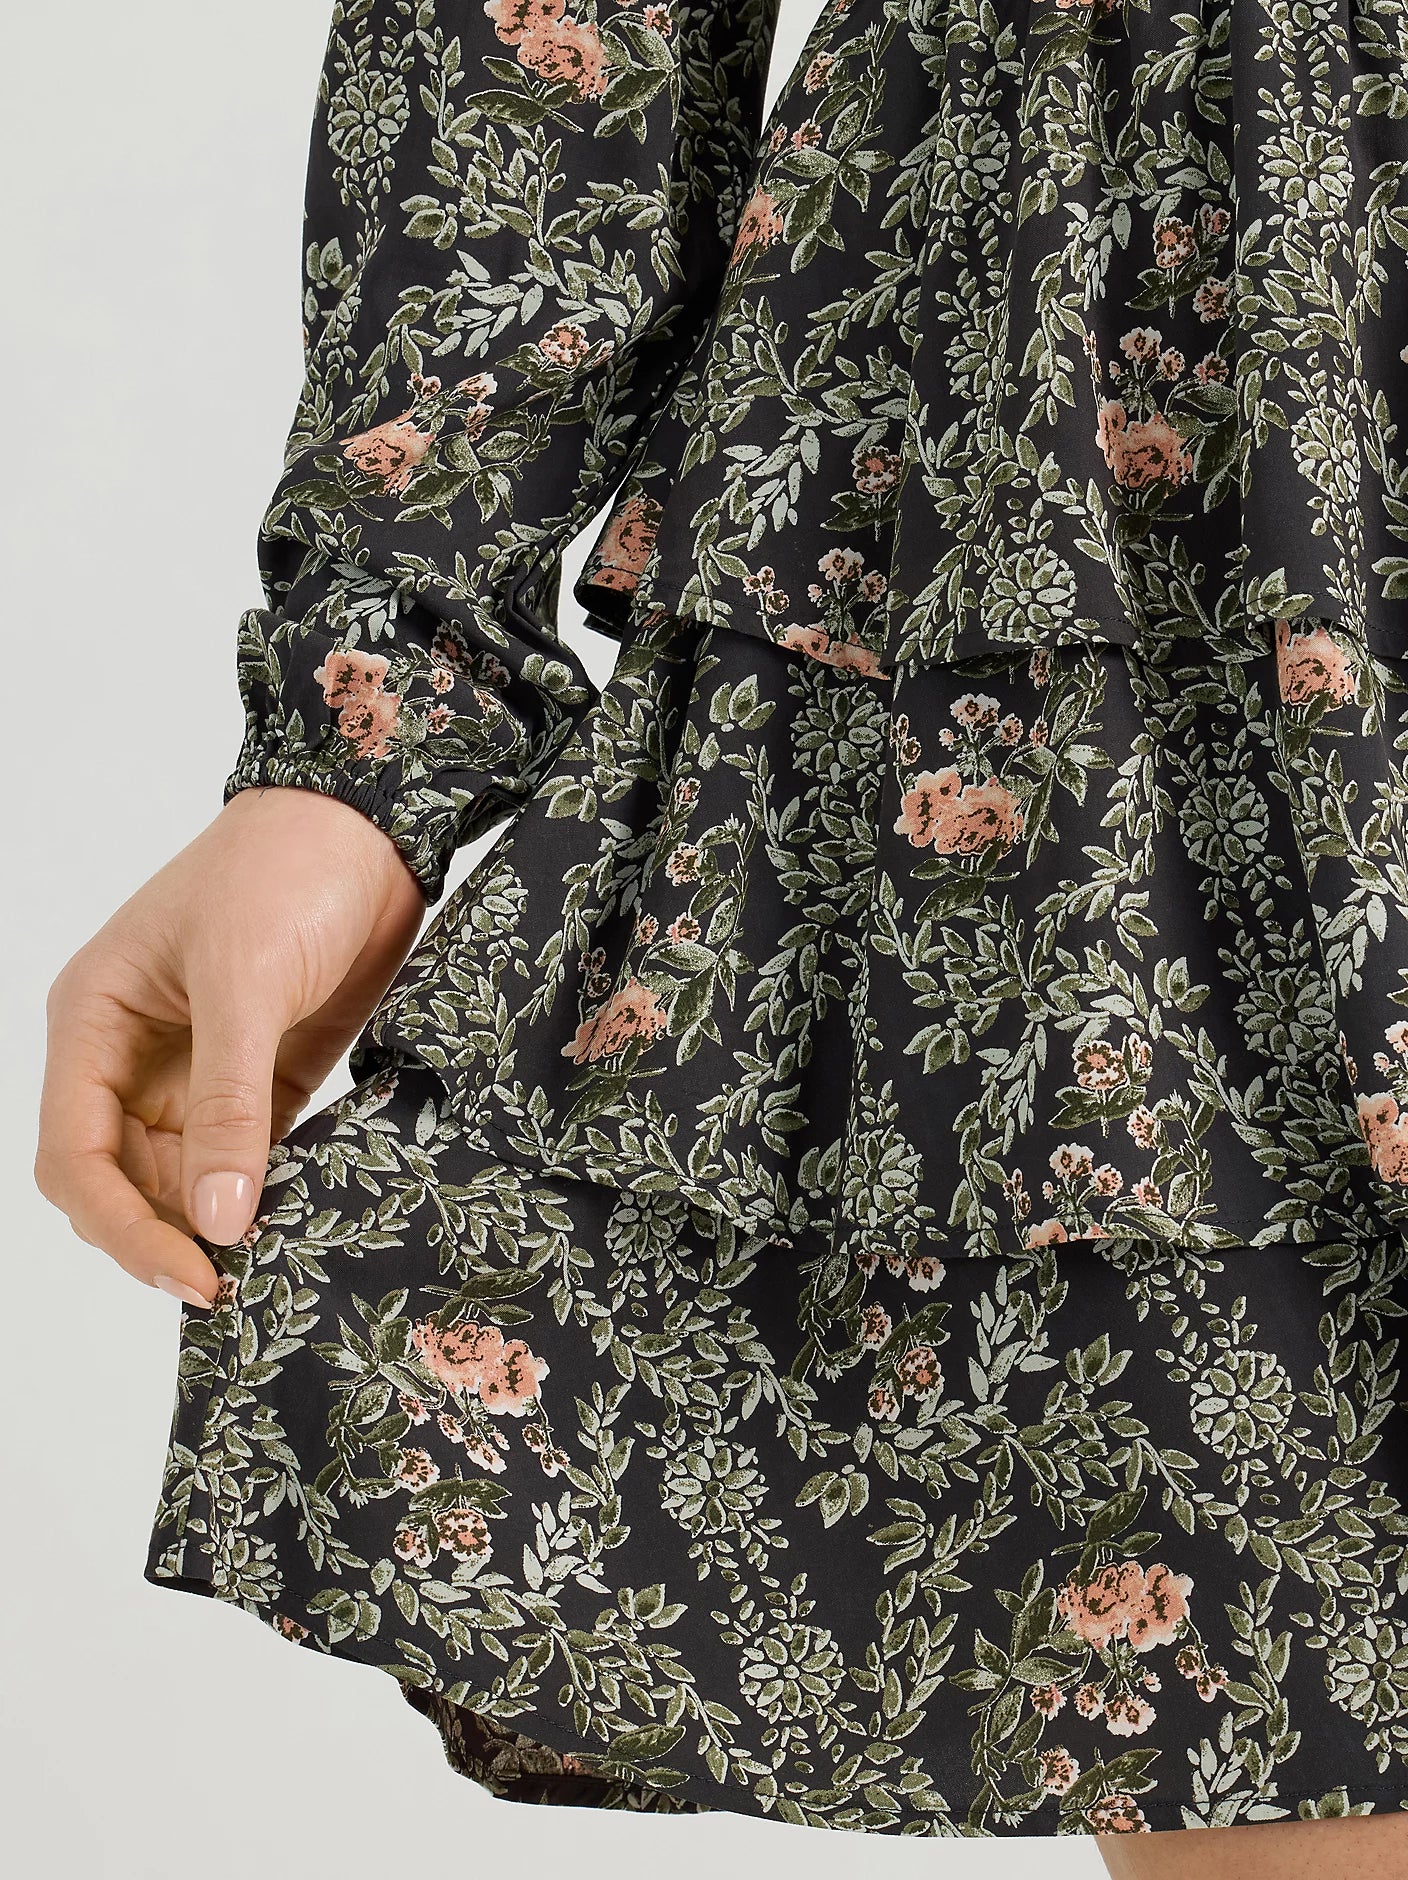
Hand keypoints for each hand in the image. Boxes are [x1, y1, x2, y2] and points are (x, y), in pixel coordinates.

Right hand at [35, 786, 425, 1305]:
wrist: (371, 822)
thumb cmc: (285, 869)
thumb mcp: (246, 983)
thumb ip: (229, 1106)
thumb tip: (216, 1221)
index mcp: (95, 1021)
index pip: (75, 1155)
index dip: (120, 1227)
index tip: (190, 1274)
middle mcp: (134, 1055)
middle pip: (123, 1181)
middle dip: (165, 1234)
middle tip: (234, 1282)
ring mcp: (201, 1068)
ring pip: (185, 1178)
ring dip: (218, 1220)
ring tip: (272, 1260)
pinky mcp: (267, 1075)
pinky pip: (249, 1156)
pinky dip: (265, 1193)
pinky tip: (297, 1221)